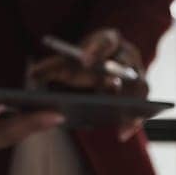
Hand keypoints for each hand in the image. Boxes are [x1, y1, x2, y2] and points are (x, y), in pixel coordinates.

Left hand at [28, 28, 147, 140]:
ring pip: (140, 88)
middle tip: (109, 88)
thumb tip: (34, 75)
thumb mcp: (66, 61)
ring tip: (120, 125)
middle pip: (126, 65)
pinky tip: (122, 134)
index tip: (83, 61)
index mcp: (109, 40)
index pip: (104, 42)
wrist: (100, 67)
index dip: (95, 51)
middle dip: (118, 77)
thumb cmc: (83, 62)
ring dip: (131, 105)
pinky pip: (141, 106)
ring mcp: (137, 74)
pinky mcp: (139, 93)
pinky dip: (133, 120)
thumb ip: (51, 66)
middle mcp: (127, 55)